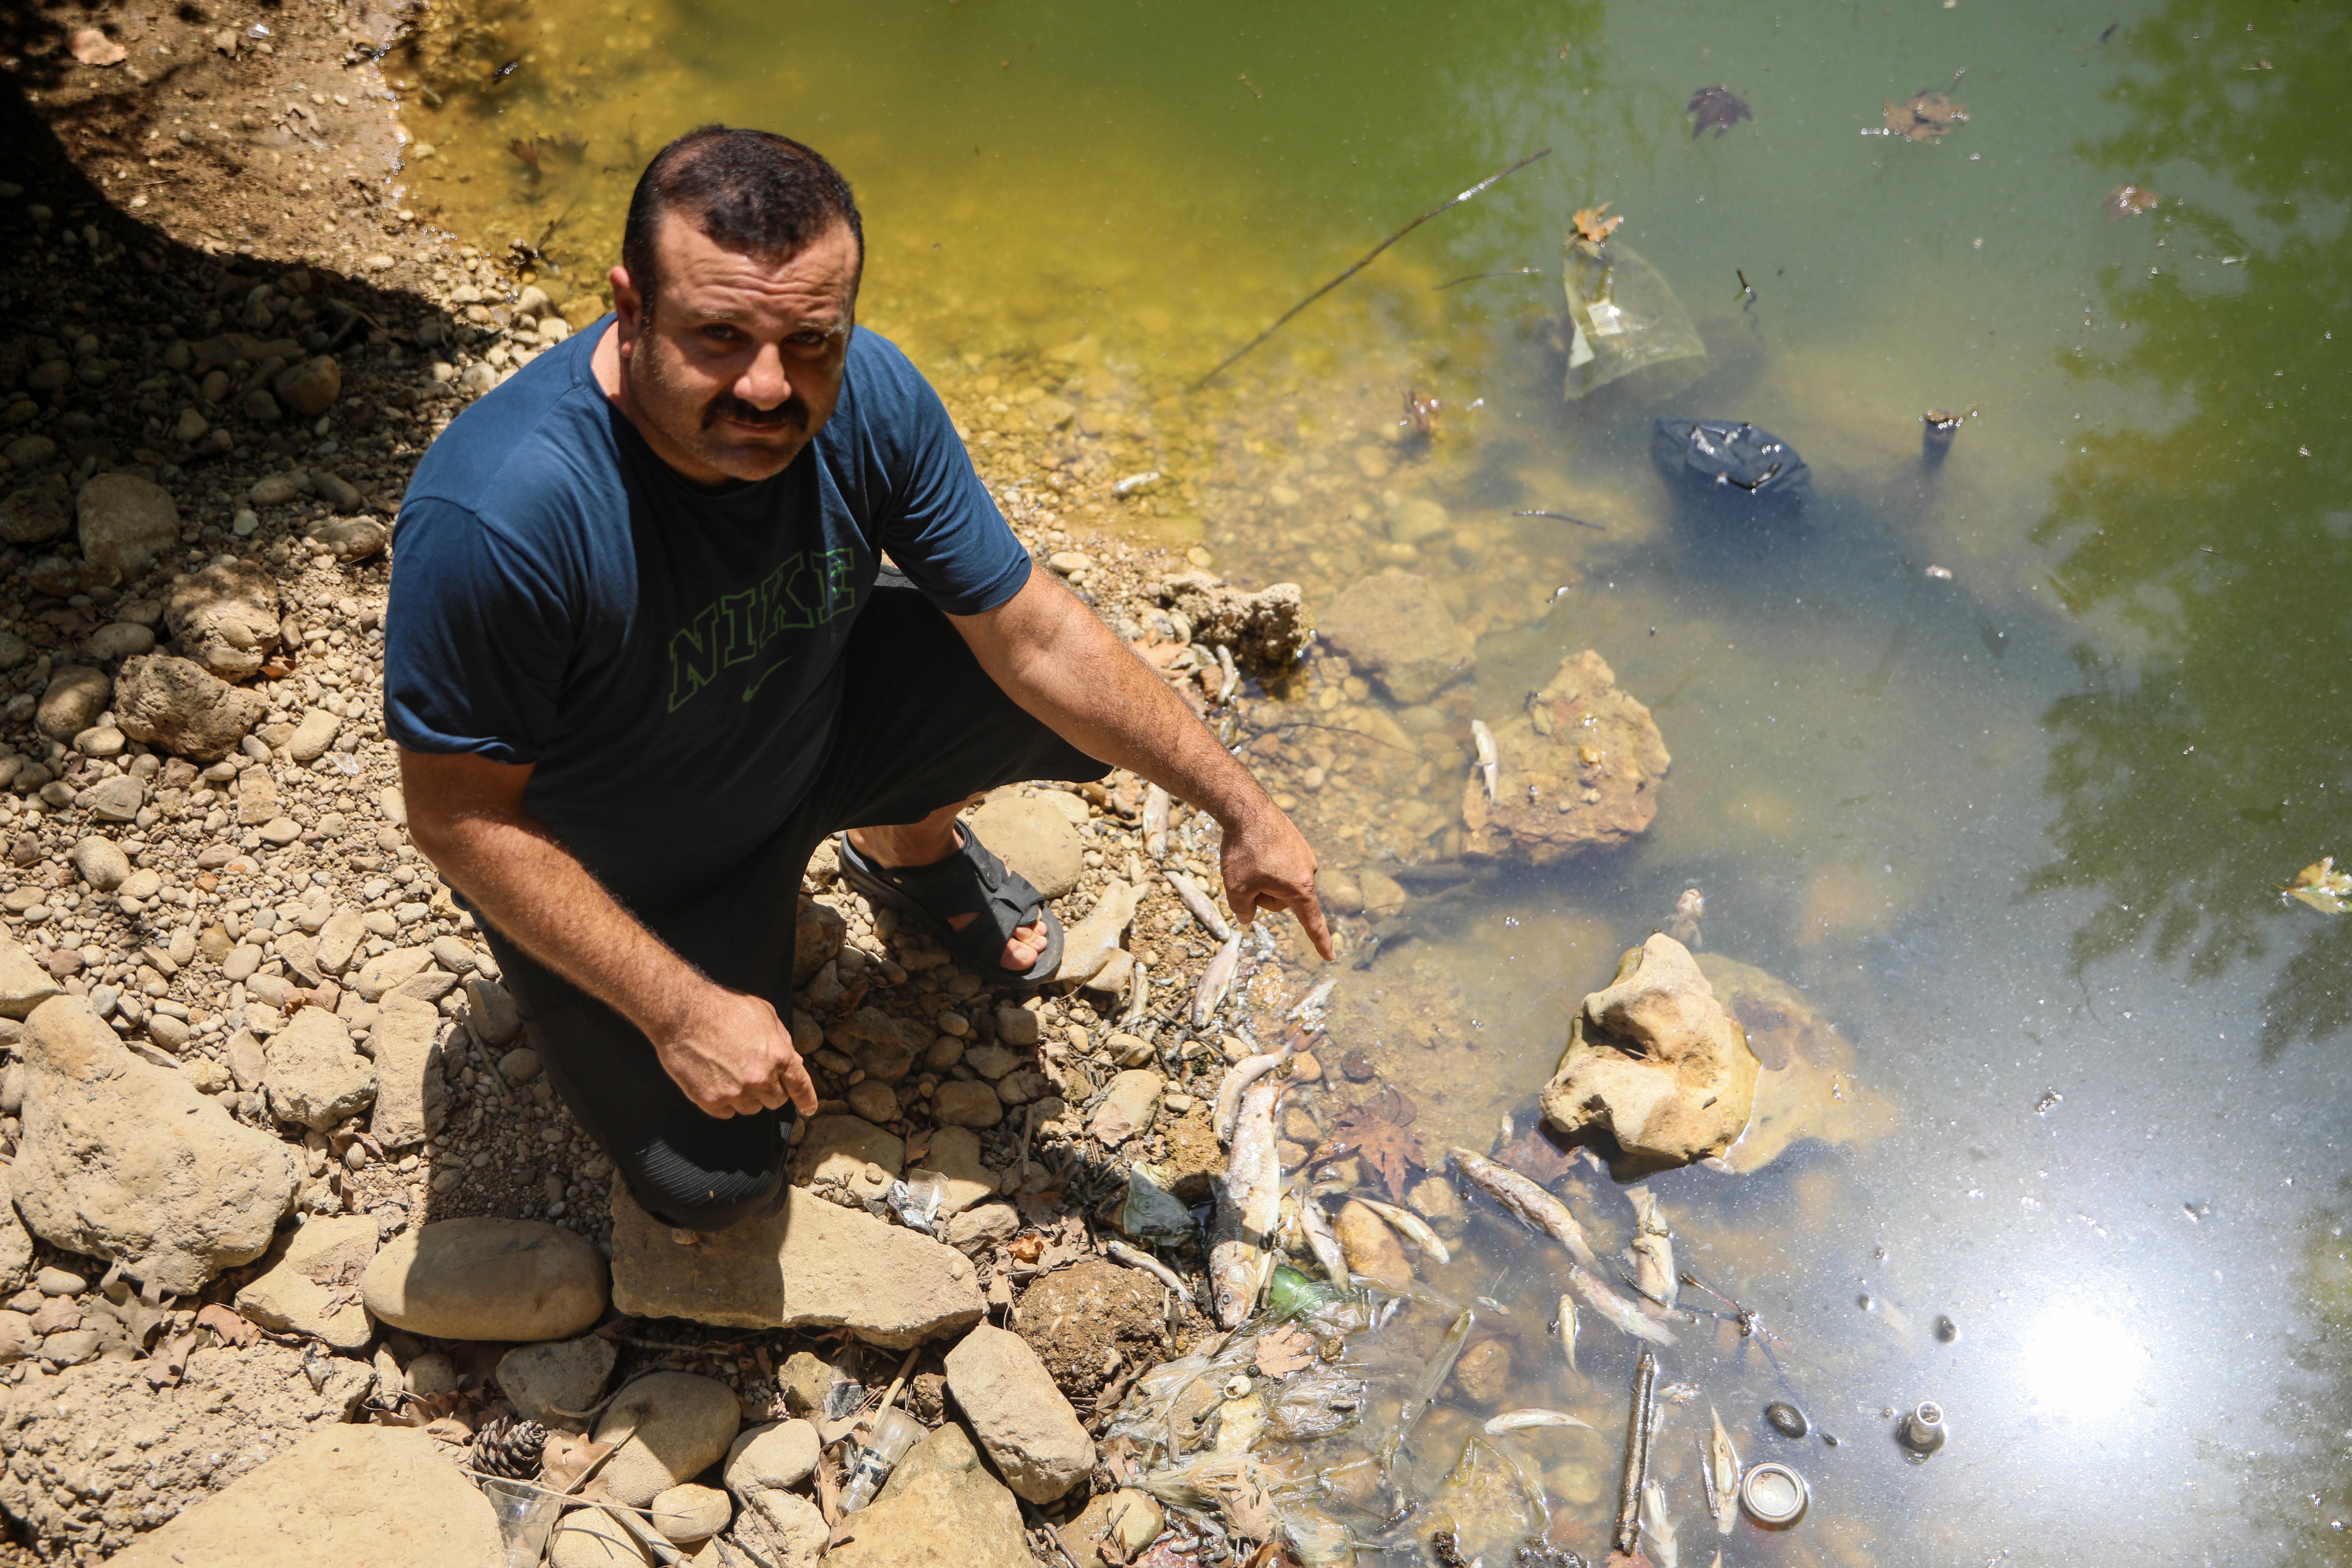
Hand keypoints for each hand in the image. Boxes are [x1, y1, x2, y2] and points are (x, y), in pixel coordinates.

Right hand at [651, 984, 818, 1118]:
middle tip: (753, 1074)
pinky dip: (724, 1102)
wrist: (683, 1013)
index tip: (809, 1108)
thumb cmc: (723, 1007)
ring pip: (751, 1109)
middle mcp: (760, 1078)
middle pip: (775, 1101)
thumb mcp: (764, 1013)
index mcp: (778, 1056)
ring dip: (746, 1096)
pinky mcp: (710, 1101)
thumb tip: (794, 1061)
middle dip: (769, 1090)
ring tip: (730, 1073)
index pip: (800, 1086)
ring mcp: (735, 1092)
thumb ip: (782, 1039)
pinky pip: (726, 1112)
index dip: (806, 1099)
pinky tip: (715, 1081)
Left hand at [1219, 798, 1335, 961]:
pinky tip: (1256, 848)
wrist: (1246, 808)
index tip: (1330, 957)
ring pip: (1280, 881)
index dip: (1321, 942)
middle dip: (1264, 894)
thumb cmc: (1244, 851)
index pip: (1312, 922)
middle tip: (1246, 876)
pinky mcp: (1296, 841)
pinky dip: (1267, 861)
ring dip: (1264, 877)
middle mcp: (1309, 872)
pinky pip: (1281, 863)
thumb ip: (1242, 910)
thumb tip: (1247, 917)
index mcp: (1300, 888)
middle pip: (1283, 900)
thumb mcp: (1236, 889)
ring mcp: (1304, 854)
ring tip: (1249, 858)